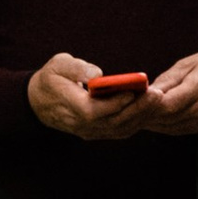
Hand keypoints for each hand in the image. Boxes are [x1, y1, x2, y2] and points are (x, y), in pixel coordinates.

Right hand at [28, 54, 153, 139]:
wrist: (39, 102)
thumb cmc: (51, 79)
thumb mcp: (57, 65)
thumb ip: (76, 68)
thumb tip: (97, 74)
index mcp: (69, 106)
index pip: (94, 111)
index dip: (114, 103)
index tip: (132, 91)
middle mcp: (81, 124)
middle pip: (113, 122)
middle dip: (137, 109)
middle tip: (156, 94)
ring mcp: (90, 131)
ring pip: (119, 129)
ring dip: (141, 116)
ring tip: (158, 99)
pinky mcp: (98, 132)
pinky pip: (120, 130)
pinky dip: (136, 121)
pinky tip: (149, 108)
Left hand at [139, 48, 197, 136]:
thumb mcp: (189, 63)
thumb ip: (167, 80)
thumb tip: (145, 93)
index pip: (168, 104)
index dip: (148, 105)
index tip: (131, 99)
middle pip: (165, 118)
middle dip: (143, 114)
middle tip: (122, 109)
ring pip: (168, 127)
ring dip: (149, 121)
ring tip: (131, 113)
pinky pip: (175, 129)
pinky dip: (160, 124)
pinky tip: (149, 118)